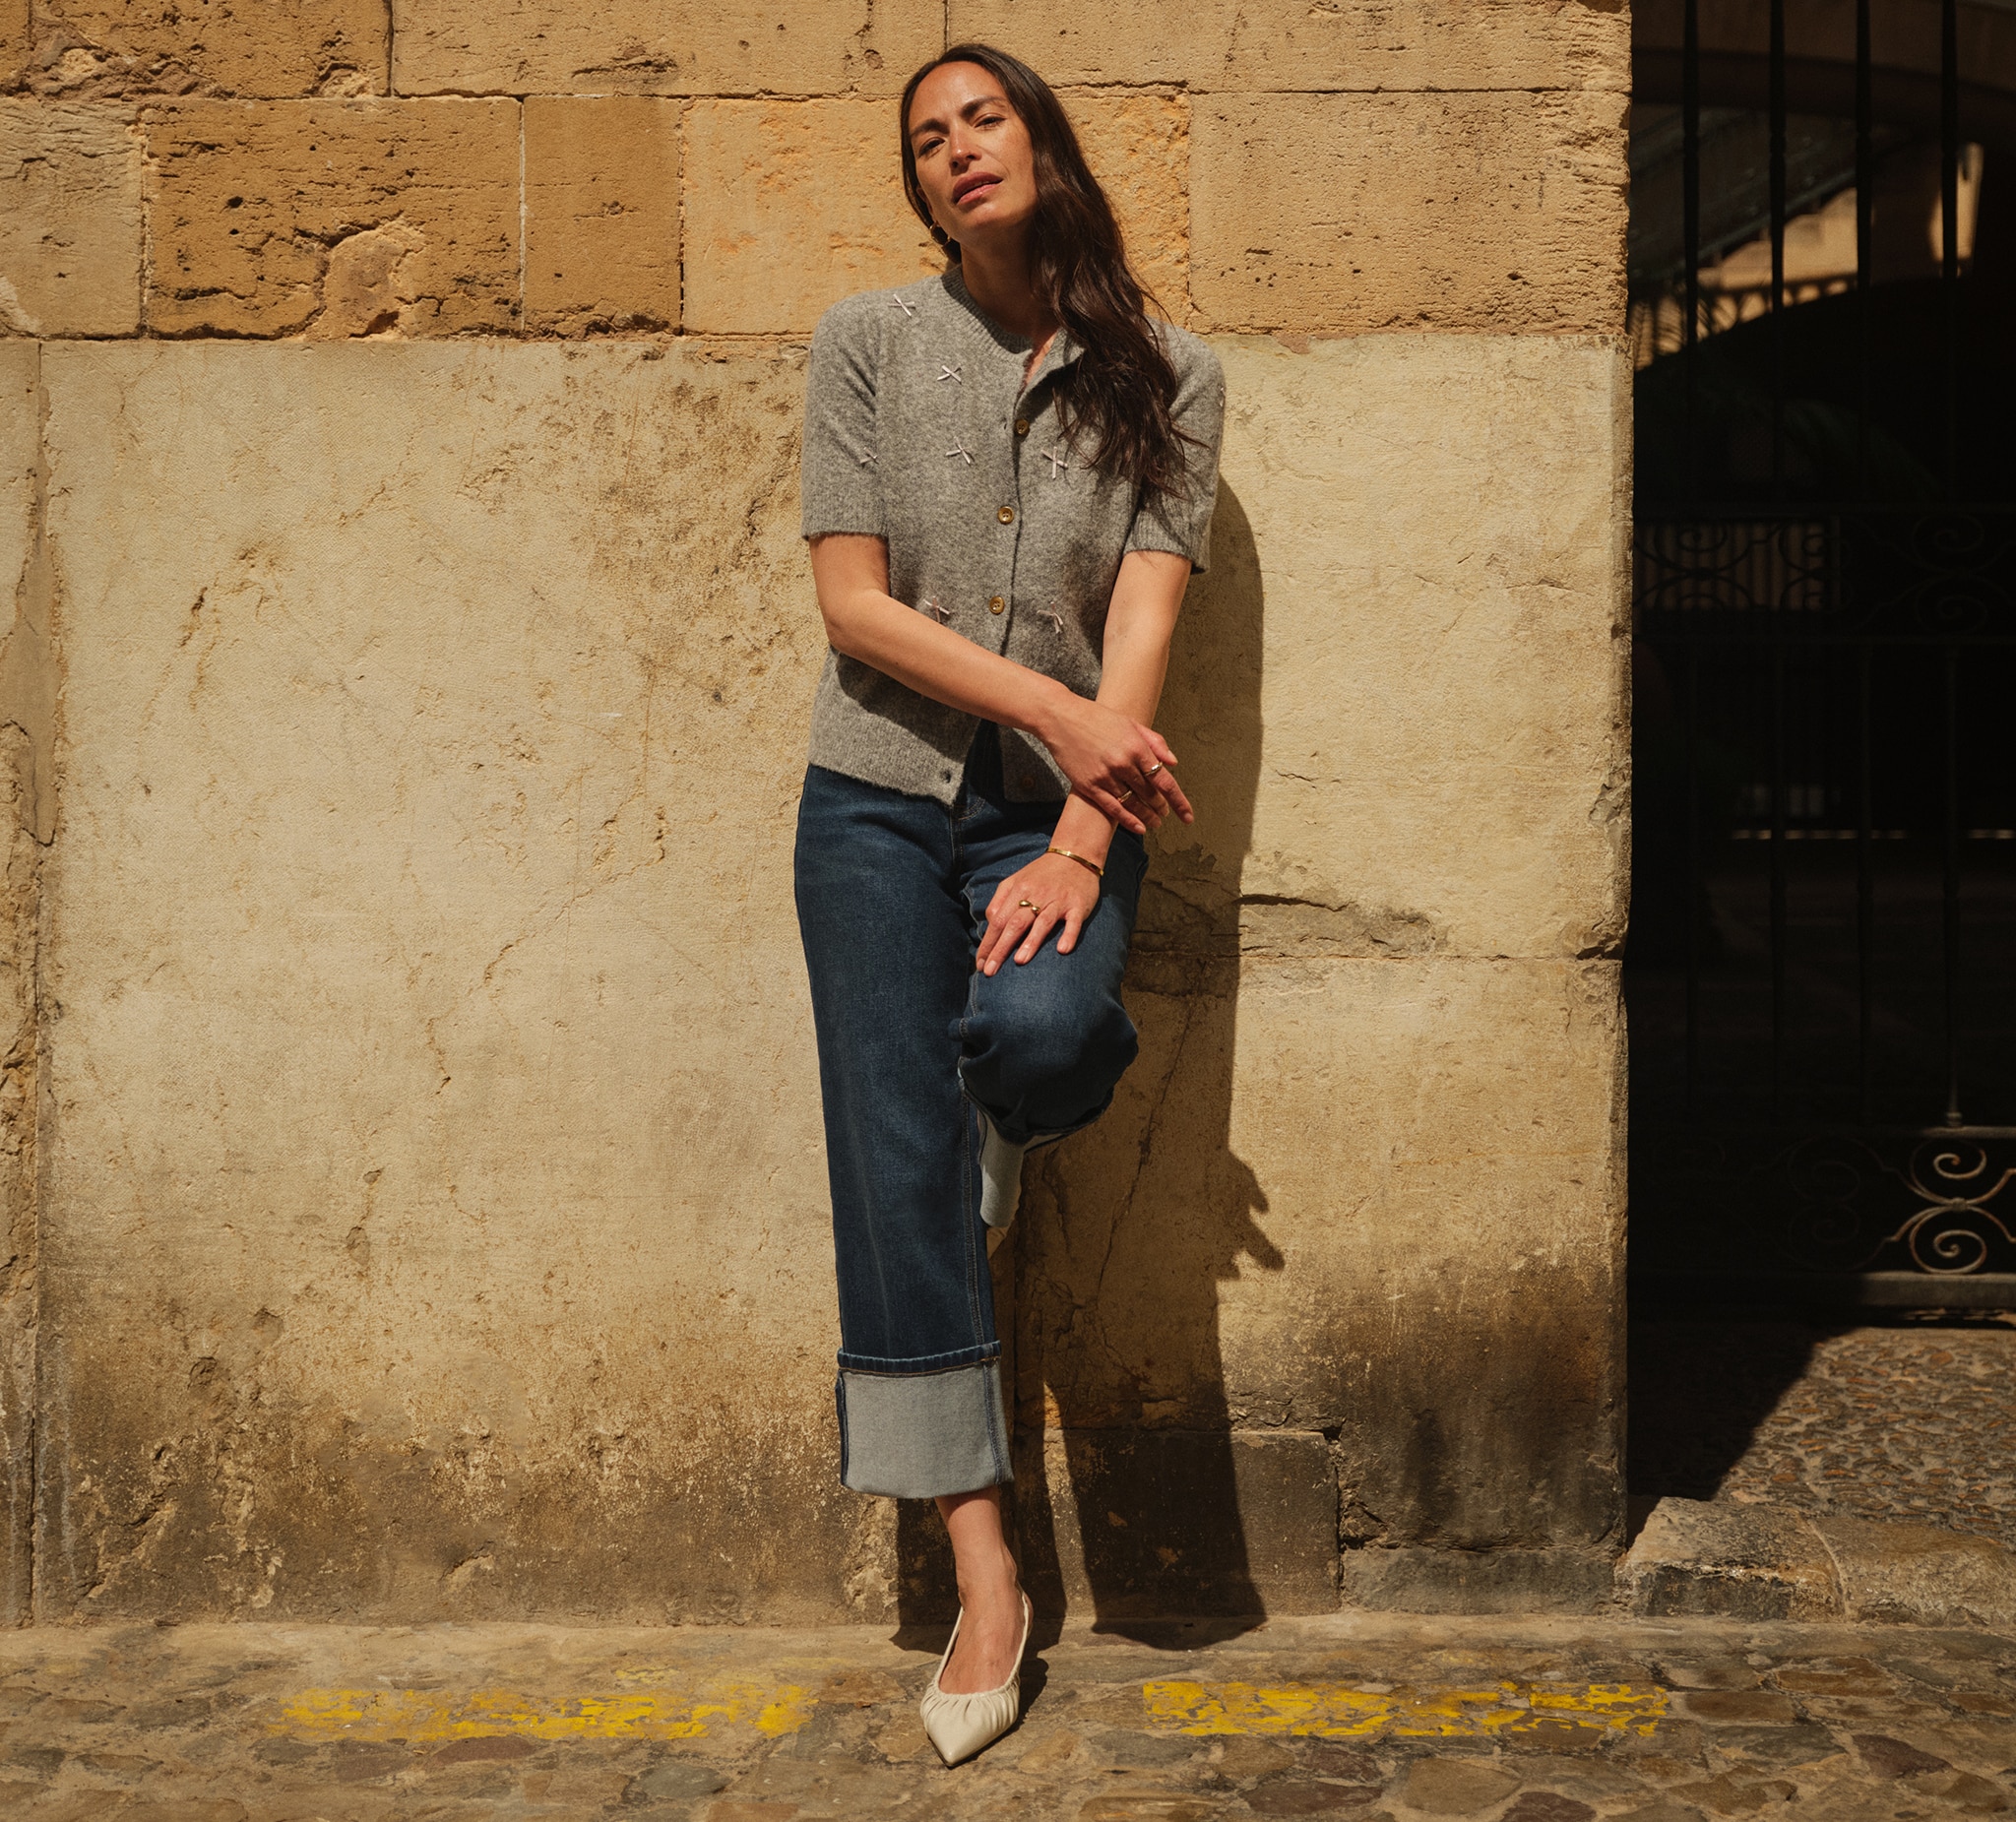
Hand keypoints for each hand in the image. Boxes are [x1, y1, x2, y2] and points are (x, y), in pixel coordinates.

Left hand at [977, 854, 1101, 975]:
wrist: (1075, 854)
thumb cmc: (1042, 874)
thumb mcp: (1016, 881)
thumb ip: (1001, 901)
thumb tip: (990, 925)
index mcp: (1018, 890)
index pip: (998, 920)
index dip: (988, 942)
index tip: (980, 964)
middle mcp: (1036, 895)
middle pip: (1015, 924)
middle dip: (1001, 949)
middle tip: (991, 971)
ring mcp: (1058, 900)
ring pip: (1042, 922)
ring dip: (1031, 942)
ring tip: (1020, 961)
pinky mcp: (1078, 905)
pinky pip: (1074, 922)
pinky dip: (1069, 935)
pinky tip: (1062, 950)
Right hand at [1034, 694, 1192, 835]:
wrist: (1061, 718)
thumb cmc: (1097, 718)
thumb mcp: (1130, 723)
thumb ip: (1154, 742)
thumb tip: (1172, 763)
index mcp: (1136, 747)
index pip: (1164, 781)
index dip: (1178, 802)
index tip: (1188, 816)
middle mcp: (1123, 763)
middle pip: (1150, 795)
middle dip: (1161, 808)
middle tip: (1165, 813)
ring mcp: (1105, 776)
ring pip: (1133, 804)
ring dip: (1147, 817)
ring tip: (1155, 823)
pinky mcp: (1089, 786)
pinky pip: (1113, 809)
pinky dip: (1128, 820)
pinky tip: (1139, 827)